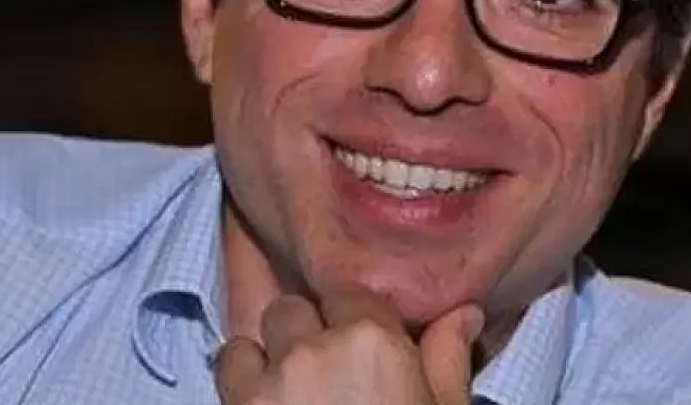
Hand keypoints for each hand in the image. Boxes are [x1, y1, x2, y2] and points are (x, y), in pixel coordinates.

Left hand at [213, 289, 482, 404]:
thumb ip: (447, 360)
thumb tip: (464, 312)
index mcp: (371, 343)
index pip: (349, 296)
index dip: (353, 320)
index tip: (360, 347)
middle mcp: (312, 350)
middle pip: (291, 311)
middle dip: (304, 334)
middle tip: (324, 374)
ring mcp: (267, 382)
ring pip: (251, 337)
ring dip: (266, 357)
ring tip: (288, 392)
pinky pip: (226, 367)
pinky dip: (240, 381)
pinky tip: (264, 404)